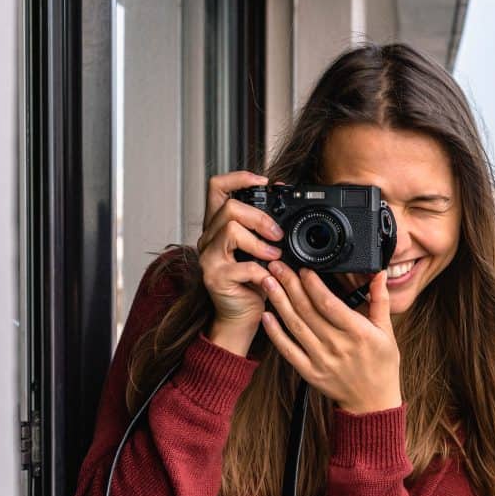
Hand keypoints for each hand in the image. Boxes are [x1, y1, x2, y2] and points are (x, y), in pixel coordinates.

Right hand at [195, 171, 285, 354]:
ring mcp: (208, 258)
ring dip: (259, 243)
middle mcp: (208, 239)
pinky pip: (241, 266)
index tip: (264, 180)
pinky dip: (261, 271)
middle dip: (260, 217)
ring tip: (275, 257)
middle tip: (278, 235)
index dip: (239, 177)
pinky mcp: (215, 278)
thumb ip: (267, 229)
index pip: (217, 187)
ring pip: (230, 230)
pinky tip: (269, 278)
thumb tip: (286, 202)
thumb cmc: (253, 283)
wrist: (241, 317)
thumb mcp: (262, 251)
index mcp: (218, 226)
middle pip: (228, 208)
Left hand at [259, 264, 401, 413]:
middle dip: (290, 285)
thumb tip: (379, 274)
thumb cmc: (381, 365)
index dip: (313, 285)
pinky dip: (276, 333)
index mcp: (358, 333)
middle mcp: (338, 346)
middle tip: (277, 266)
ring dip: (279, 302)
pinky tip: (267, 316)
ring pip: (295, 326)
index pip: (330, 303)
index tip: (304, 269)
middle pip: (308, 310)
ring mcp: (321, 360)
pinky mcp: (309, 372)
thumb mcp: (387, 332)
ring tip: (268, 282)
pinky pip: (288, 350)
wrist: (372, 402)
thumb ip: (380, 301)